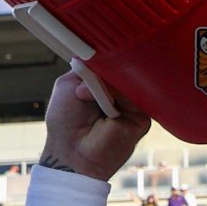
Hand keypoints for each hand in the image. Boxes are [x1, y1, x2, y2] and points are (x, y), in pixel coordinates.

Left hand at [41, 64, 151, 181]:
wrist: (71, 153)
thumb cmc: (65, 123)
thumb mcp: (68, 85)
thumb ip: (87, 68)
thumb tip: (106, 60)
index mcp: (104, 83)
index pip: (112, 61)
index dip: (105, 55)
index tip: (95, 52)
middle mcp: (120, 92)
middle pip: (123, 68)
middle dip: (106, 69)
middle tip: (87, 80)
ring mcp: (132, 105)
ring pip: (130, 81)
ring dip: (107, 86)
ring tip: (86, 97)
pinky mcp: (141, 119)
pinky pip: (138, 98)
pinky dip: (119, 96)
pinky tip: (105, 107)